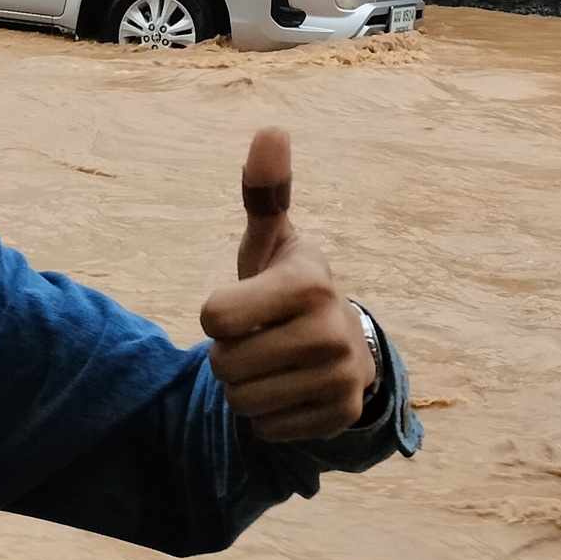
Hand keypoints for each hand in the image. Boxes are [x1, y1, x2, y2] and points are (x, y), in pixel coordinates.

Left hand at [199, 128, 374, 442]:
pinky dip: (267, 415)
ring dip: (244, 388)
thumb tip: (271, 130)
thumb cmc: (288, 287)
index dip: (218, 314)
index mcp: (310, 283)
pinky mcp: (339, 415)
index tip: (245, 304)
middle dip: (229, 355)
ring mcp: (340, 378)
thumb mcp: (273, 241)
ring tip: (272, 363)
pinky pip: (265, 428)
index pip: (216, 317)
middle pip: (225, 365)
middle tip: (260, 338)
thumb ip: (264, 192)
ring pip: (242, 402)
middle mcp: (331, 332)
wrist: (344, 345)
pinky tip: (289, 390)